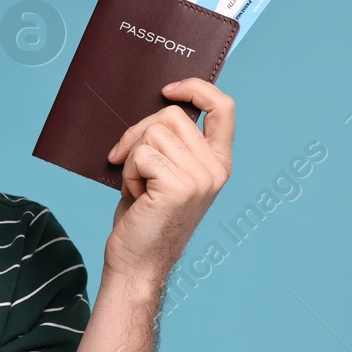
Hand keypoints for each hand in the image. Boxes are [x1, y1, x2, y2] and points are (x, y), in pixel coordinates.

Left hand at [103, 77, 233, 279]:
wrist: (137, 263)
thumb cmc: (144, 218)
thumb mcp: (164, 172)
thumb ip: (171, 142)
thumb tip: (155, 105)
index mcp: (218, 162)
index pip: (223, 107)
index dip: (196, 89)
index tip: (168, 91)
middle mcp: (216, 169)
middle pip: (171, 116)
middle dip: (139, 133)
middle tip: (128, 162)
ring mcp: (200, 178)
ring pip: (152, 133)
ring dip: (133, 158)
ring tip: (139, 188)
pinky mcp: (178, 187)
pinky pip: (141, 154)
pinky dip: (128, 172)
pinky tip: (136, 197)